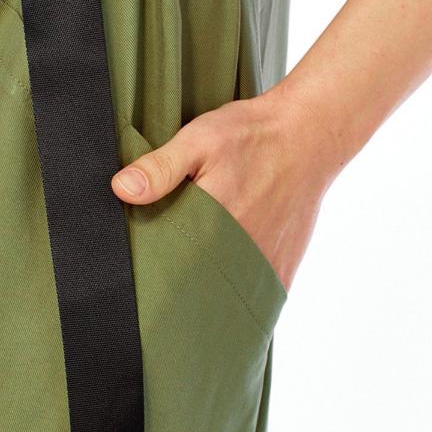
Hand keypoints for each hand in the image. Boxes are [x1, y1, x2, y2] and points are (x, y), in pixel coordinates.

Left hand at [111, 88, 335, 292]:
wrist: (309, 135)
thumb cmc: (254, 135)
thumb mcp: (200, 139)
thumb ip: (161, 167)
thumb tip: (122, 189)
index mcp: (214, 222)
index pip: (170, 263)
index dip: (152, 267)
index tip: (139, 266)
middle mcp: (242, 251)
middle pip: (196, 283)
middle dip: (177, 281)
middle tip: (162, 273)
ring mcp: (265, 264)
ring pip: (224, 294)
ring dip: (206, 289)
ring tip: (191, 279)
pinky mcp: (283, 268)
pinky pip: (254, 296)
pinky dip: (236, 293)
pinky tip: (220, 286)